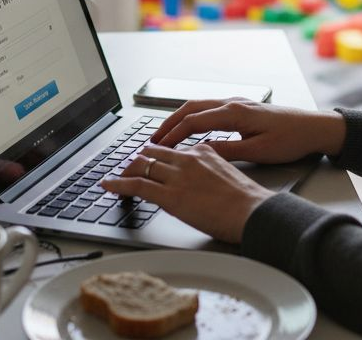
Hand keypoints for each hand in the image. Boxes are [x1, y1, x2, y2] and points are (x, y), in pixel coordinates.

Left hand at [99, 143, 272, 242]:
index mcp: (203, 151)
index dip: (156, 156)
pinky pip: (136, 185)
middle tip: (128, 169)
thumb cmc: (247, 202)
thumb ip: (209, 171)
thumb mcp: (228, 175)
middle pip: (152, 153)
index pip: (171, 149)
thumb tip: (198, 181)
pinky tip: (108, 185)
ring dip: (125, 172)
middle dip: (137, 161)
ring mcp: (177, 176)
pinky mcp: (170, 195)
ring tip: (116, 178)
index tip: (150, 161)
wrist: (253, 212)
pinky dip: (118, 184)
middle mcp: (188, 159)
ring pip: (141, 166)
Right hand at [150, 98, 345, 164]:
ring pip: (199, 106)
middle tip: (152, 140)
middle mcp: (233, 103)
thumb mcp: (258, 152)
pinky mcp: (243, 108)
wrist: (315, 127)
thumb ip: (227, 151)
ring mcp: (238, 103)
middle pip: (191, 108)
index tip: (158, 147)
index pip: (194, 121)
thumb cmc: (291, 139)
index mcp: (235, 112)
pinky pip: (210, 109)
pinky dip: (194, 117)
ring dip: (180, 119)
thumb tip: (200, 152)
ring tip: (165, 135)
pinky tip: (190, 129)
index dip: (173, 134)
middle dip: (168, 123)